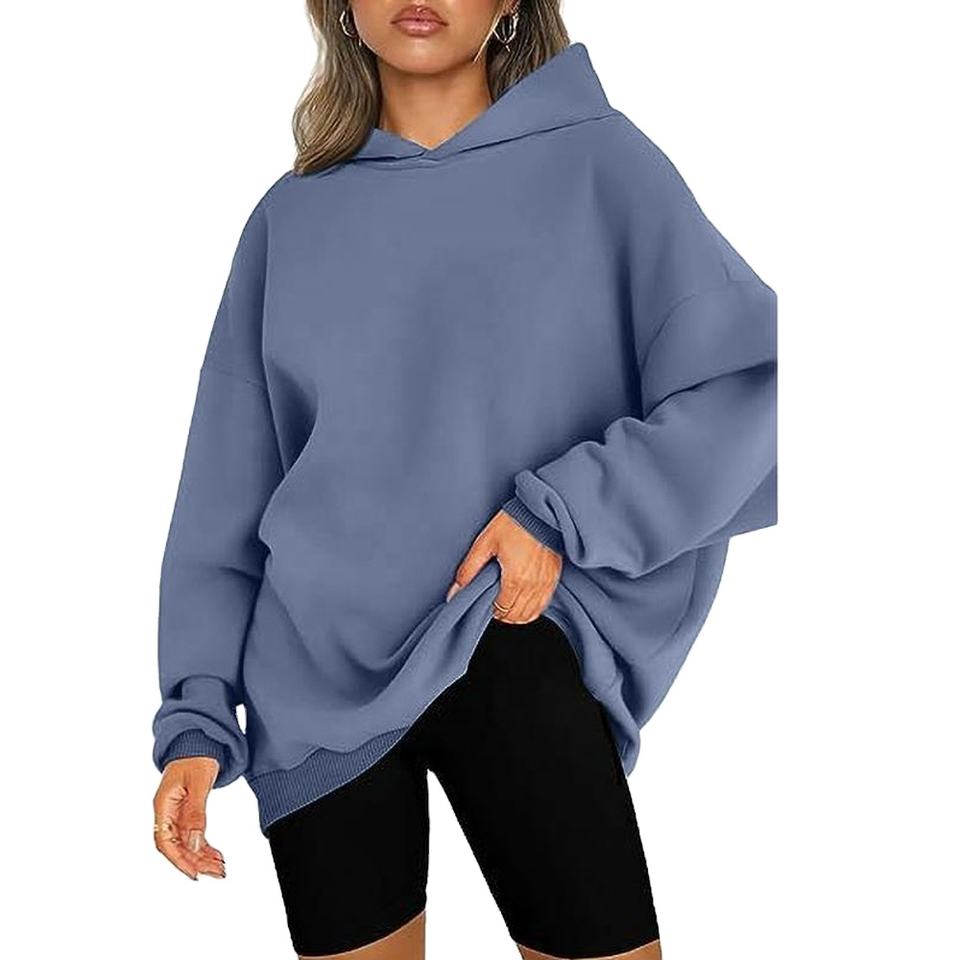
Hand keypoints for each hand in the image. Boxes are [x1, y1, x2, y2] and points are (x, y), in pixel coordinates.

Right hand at [153, 757, 225, 880]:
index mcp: (163, 806)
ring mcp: (177, 814)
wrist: (198, 741)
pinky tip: (216, 855)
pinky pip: (194, 835)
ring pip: (186, 844)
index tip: (194, 873)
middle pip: (176, 847)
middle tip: (216, 873)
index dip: (178, 860)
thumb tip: (195, 842)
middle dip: (195, 862)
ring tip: (220, 868)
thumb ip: (196, 813)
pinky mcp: (187, 813)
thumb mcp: (198, 783)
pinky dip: (205, 847)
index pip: (165, 842)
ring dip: (201, 857)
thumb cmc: (196, 756)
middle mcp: (167, 813)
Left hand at [447, 509, 561, 622]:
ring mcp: (545, 584)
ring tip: (507, 602)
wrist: (539, 512)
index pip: (501, 610)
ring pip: (531, 614)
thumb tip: (455, 592)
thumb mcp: (485, 543)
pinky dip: (533, 609)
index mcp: (515, 579)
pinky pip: (543, 605)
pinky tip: (523, 601)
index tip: (486, 601)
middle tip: (494, 602)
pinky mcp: (553, 579)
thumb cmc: (513, 524)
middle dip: (502, 614)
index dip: (491, 609)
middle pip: (516, 616)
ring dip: (517, 614)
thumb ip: (469, 570)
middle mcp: (532, 586)